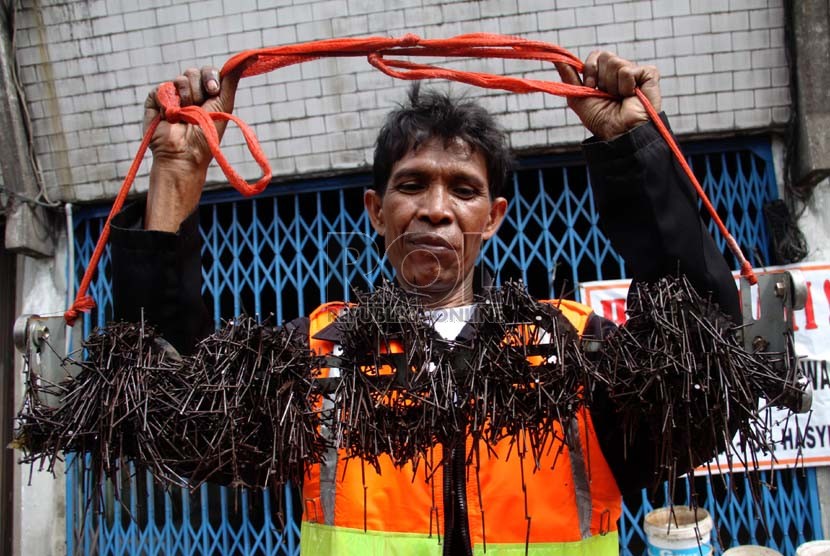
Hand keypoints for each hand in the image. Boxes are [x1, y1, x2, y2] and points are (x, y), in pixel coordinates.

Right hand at [143, 66, 241, 230]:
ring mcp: (172, 97)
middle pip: (193, 72)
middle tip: (199, 107)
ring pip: (179, 79)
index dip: (210, 77)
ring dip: (185, 97)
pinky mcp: (155, 101)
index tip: (212, 90)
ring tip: (184, 116)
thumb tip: (248, 58)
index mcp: (206, 95)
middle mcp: (189, 94)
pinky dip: (168, 103)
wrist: (185, 153)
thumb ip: (231, 80)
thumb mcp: (223, 103)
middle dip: (199, 89)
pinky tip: (171, 116)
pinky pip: (161, 88)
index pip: (208, 72)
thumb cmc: (207, 134)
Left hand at [556, 51, 660, 140]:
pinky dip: (626, 86)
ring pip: (616, 63)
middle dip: (601, 78)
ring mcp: (635, 72)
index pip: (596, 56)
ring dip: (613, 86)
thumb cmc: (602, 121)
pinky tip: (630, 96)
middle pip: (605, 56)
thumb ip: (569, 77)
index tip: (591, 87)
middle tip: (608, 95)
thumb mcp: (578, 98)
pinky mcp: (649, 75)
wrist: (619, 133)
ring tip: (620, 98)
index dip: (590, 70)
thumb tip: (557, 58)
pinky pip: (629, 70)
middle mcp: (620, 71)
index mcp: (604, 75)